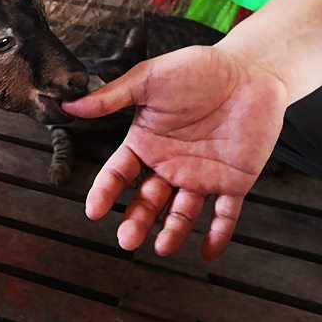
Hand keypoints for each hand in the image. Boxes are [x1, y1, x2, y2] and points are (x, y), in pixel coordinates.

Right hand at [62, 44, 286, 259]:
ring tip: (162, 247)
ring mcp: (201, 175)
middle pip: (147, 201)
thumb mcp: (149, 78)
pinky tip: (207, 251)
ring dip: (171, 231)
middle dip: (136, 221)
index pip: (119, 174)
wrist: (251, 71)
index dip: (105, 192)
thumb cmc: (199, 69)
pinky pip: (226, 214)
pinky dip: (219, 235)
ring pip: (181, 212)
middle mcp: (168, 165)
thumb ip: (112, 97)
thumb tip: (70, 104)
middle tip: (127, 238)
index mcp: (145, 143)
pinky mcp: (234, 181)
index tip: (93, 210)